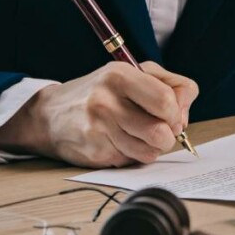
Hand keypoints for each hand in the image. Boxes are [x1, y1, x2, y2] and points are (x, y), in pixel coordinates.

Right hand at [0, 61, 198, 166]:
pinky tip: (119, 142)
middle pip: (160, 132)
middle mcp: (106, 102)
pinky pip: (131, 161)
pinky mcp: (94, 153)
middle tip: (160, 130)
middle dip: (168, 136)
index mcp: (119, 75)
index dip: (176, 113)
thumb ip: (171, 85)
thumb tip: (184, 117)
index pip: (165, 100)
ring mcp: (98, 130)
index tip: (172, 116)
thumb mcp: (134, 73)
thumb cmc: (101, 92)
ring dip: (152, 148)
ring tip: (140, 135)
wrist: (51, 114)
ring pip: (148, 152)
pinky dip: (132, 155)